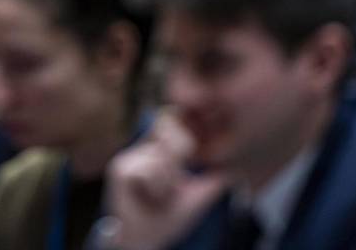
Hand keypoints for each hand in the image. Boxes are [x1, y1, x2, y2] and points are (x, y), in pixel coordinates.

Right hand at [104, 112, 227, 249]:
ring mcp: (130, 157)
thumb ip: (214, 179)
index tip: (193, 140)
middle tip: (175, 182)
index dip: (184, 121)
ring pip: (160, 156)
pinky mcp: (120, 169)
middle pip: (169, 126)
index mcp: (161, 150)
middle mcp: (144, 148)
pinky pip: (147, 169)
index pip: (172, 118)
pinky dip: (155, 187)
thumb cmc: (169, 218)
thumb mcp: (198, 195)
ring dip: (168, 181)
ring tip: (160, 196)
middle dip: (181, 153)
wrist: (147, 242)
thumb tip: (235, 168)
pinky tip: (148, 197)